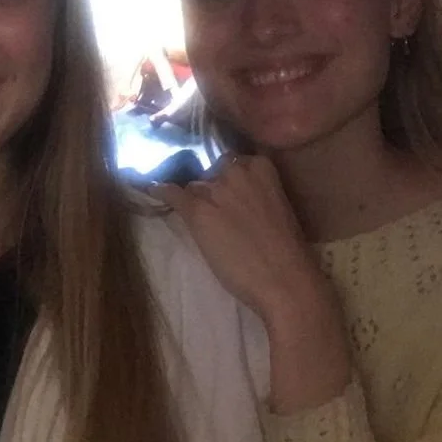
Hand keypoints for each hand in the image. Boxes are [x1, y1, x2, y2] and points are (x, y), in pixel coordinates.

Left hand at [153, 153, 352, 410]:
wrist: (284, 280)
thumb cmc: (288, 252)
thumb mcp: (277, 209)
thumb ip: (257, 193)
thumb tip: (235, 194)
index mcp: (262, 167)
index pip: (235, 161)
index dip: (228, 178)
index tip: (229, 190)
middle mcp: (236, 171)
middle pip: (212, 171)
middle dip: (213, 187)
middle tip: (220, 212)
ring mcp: (216, 189)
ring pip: (195, 186)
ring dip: (197, 200)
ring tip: (202, 219)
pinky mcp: (198, 211)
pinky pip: (173, 194)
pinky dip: (161, 191)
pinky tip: (153, 189)